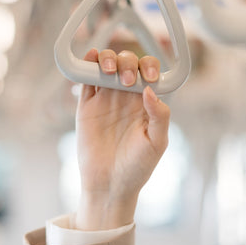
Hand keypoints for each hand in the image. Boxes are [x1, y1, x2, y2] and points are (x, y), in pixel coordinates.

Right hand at [75, 49, 170, 230]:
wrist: (109, 185)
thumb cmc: (137, 168)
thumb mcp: (157, 142)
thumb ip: (160, 115)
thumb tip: (150, 89)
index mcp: (145, 102)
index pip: (148, 72)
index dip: (149, 67)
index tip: (148, 78)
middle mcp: (125, 98)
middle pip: (126, 64)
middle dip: (127, 63)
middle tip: (126, 82)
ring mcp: (104, 100)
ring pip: (105, 67)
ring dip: (107, 59)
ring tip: (109, 71)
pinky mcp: (85, 107)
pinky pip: (85, 81)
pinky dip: (87, 66)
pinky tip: (91, 60)